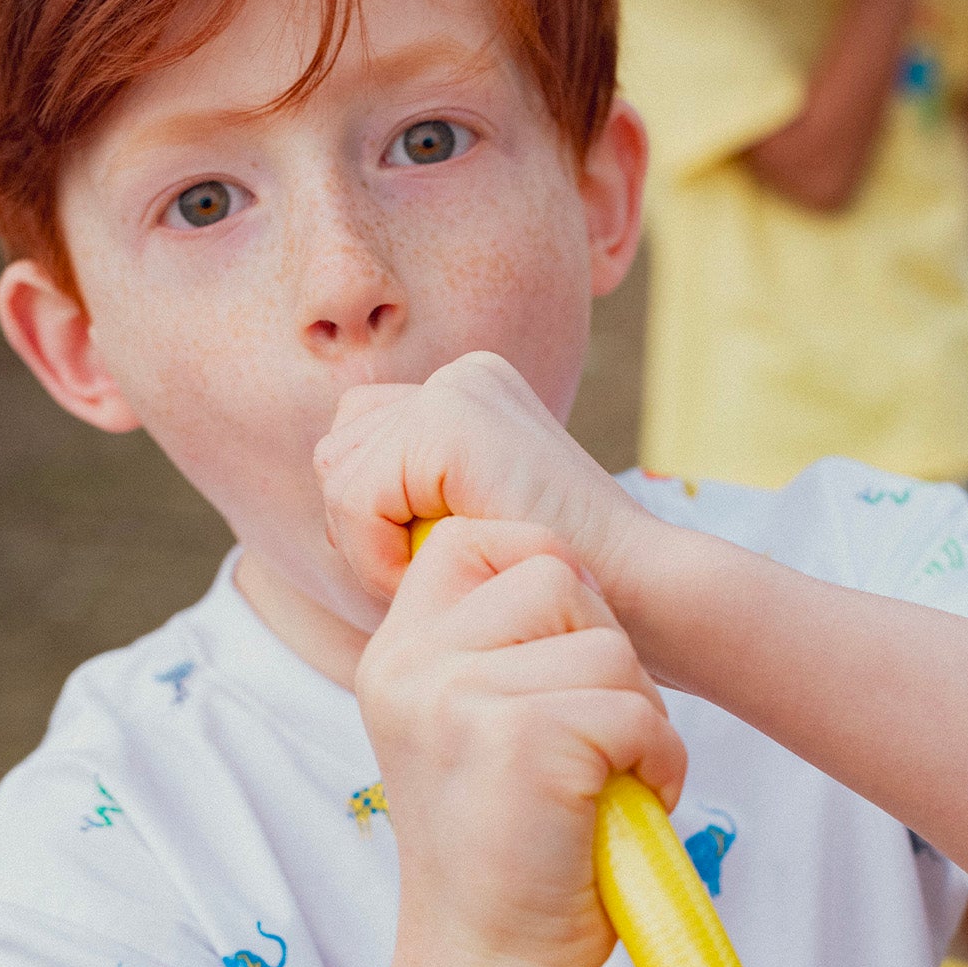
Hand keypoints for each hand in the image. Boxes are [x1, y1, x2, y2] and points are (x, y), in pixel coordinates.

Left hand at [314, 351, 654, 614]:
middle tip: (426, 573)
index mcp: (467, 396)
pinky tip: (436, 573)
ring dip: (369, 545)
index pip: (357, 445)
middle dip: (362, 526)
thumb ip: (412, 498)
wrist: (634, 590)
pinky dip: (377, 553)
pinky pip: (355, 498)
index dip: (371, 519)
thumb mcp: (471, 528)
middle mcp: (460, 377)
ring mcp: (456, 388)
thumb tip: (332, 496)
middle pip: (337, 451)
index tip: (427, 565)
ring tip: (438, 573)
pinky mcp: (449, 418)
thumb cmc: (556, 586)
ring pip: (338, 474)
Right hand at [359, 518, 685, 966]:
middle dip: (605, 653)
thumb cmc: (506, 852)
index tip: (565, 656)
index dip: (549, 577)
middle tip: (594, 736)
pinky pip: (635, 710)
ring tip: (604, 783)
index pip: (479, 538)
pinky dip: (657, 763)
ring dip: (639, 718)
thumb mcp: (470, 729)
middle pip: (558, 574)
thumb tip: (570, 573)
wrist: (486, 965)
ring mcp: (459, 696)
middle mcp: (413, 665)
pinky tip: (619, 810)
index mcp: (396, 655)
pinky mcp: (521, 737)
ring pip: (609, 647)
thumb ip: (497, 651)